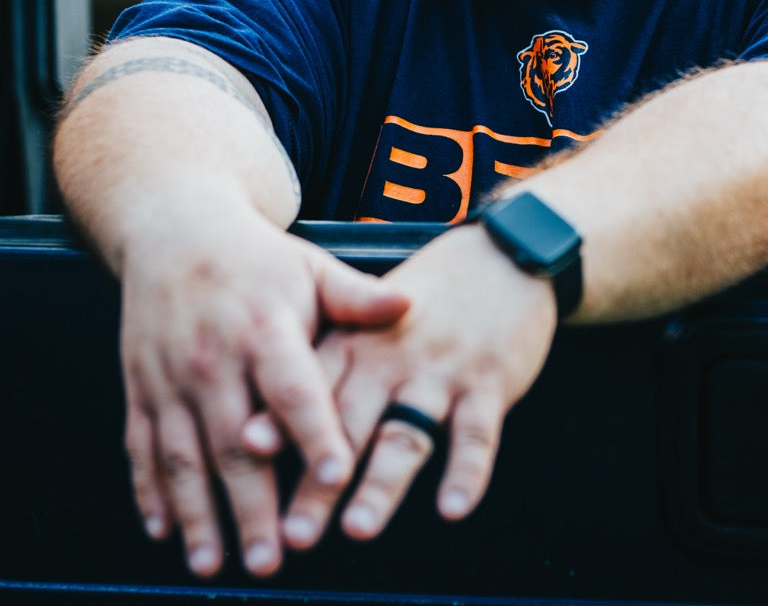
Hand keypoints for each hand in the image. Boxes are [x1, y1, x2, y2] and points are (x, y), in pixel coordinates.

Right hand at [120, 206, 408, 578]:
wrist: (176, 231)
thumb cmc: (257, 259)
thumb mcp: (311, 266)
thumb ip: (358, 297)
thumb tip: (411, 307)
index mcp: (265, 328)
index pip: (294, 388)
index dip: (315, 433)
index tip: (337, 476)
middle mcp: (215, 357)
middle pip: (236, 440)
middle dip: (253, 505)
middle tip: (273, 561)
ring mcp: (171, 376)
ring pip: (184, 455)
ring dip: (199, 515)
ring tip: (215, 564)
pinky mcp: (141, 388)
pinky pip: (142, 447)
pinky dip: (149, 492)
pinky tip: (163, 532)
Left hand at [272, 222, 556, 548]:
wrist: (501, 255)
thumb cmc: (426, 297)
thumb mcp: (370, 317)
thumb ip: (327, 365)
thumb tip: (263, 423)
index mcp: (357, 338)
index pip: (312, 383)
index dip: (280, 416)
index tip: (245, 450)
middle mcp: (392, 356)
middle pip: (350, 423)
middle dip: (320, 480)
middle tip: (294, 532)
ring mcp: (441, 371)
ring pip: (406, 434)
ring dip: (382, 484)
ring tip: (358, 528)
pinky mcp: (489, 384)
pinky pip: (477, 435)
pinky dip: (466, 473)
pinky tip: (452, 508)